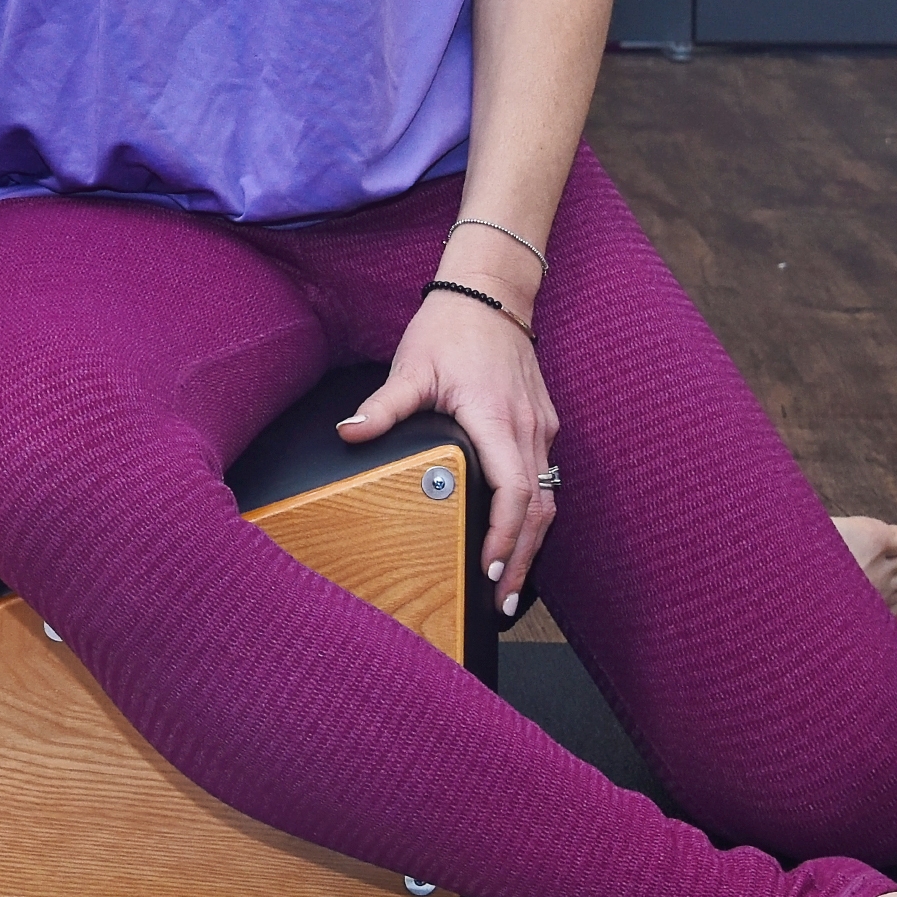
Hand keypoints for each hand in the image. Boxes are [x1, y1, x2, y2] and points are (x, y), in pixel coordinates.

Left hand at [335, 270, 557, 614]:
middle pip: (539, 509)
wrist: (491, 292)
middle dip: (524, 560)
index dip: (504, 537)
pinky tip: (518, 538)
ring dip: (532, 543)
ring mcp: (540, 426)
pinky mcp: (541, 423)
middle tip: (504, 604)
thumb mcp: (412, 365)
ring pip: (547, 497)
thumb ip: (383, 406)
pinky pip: (545, 478)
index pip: (514, 492)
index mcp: (497, 418)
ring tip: (511, 585)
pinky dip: (534, 515)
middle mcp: (527, 427)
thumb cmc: (451, 328)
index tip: (490, 571)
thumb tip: (348, 433)